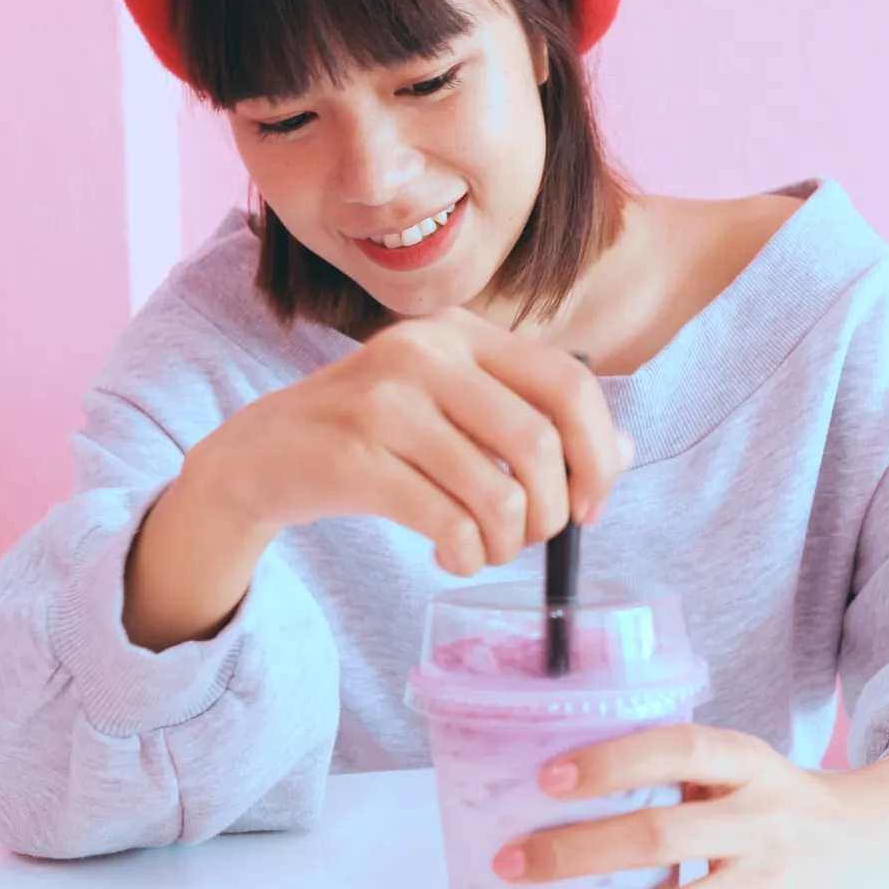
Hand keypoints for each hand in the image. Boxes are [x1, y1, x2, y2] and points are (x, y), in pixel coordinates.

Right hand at [185, 306, 630, 575]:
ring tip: (486, 549)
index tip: (591, 504)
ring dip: (507, 543)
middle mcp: (426, 353)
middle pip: (539, 443)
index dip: (598, 453)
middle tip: (532, 537)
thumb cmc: (376, 434)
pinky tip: (451, 554)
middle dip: (553, 511)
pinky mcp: (355, 458)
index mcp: (461, 333)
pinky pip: (449, 523)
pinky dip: (466, 555)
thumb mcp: (454, 409)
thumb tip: (624, 454)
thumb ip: (534, 420)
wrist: (264, 453)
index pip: (568, 384)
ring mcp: (386, 402)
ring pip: (498, 492)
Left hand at [490, 724, 888, 888]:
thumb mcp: (747, 766)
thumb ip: (679, 772)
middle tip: (511, 864)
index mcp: (750, 764)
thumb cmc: (787, 801)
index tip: (548, 778)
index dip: (613, 761)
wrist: (888, 843)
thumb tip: (563, 783)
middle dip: (576, 853)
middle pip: (662, 837)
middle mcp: (765, 821)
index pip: (678, 751)